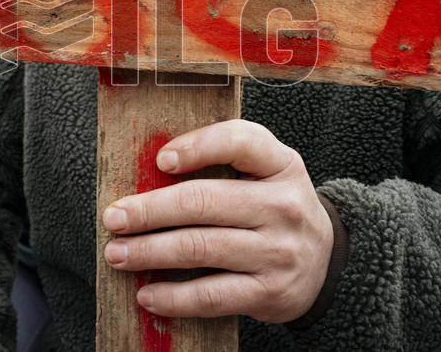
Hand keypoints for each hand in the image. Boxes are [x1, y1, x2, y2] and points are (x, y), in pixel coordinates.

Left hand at [102, 120, 332, 323]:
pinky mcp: (268, 293)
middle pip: (205, 201)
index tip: (160, 160)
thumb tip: (154, 169)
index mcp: (282, 164)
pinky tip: (147, 294)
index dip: (197, 146)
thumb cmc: (276, 206)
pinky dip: (173, 297)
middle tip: (114, 218)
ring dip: (150, 252)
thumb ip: (225, 159)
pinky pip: (211, 295)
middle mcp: (283, 206)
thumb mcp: (268, 171)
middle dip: (150, 210)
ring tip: (119, 253)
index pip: (240, 141)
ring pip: (200, 248)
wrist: (326, 261)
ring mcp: (277, 252)